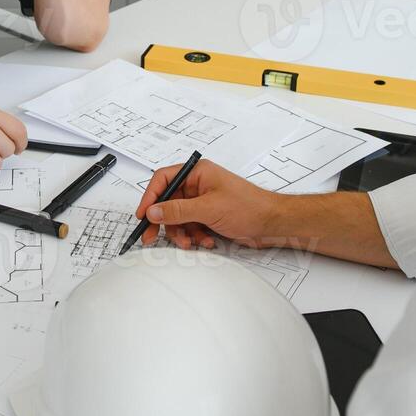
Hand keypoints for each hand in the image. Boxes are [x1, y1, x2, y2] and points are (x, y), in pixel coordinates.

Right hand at [132, 159, 280, 249]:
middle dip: (162, 220)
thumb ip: (177, 210)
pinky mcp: (209, 216)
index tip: (142, 214)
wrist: (272, 224)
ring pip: (178, 217)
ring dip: (181, 232)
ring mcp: (203, 201)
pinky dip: (193, 236)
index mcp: (198, 172)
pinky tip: (204, 241)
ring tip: (188, 243)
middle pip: (168, 201)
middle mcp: (199, 184)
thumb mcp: (208, 208)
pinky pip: (190, 226)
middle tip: (150, 236)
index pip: (163, 179)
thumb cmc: (249, 207)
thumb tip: (153, 210)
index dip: (150, 196)